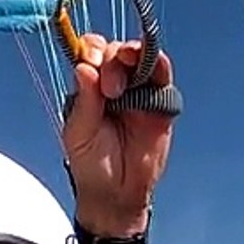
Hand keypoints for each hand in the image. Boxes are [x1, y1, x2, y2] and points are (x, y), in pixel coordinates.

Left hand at [62, 34, 175, 243]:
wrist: (117, 193)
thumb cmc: (92, 164)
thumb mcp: (79, 134)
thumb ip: (84, 101)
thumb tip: (84, 67)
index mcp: (89, 88)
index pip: (90, 53)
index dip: (91, 50)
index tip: (90, 62)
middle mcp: (114, 84)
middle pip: (115, 52)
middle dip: (113, 59)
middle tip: (110, 88)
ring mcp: (139, 91)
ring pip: (141, 57)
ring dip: (137, 53)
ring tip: (130, 65)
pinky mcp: (161, 102)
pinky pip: (163, 77)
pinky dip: (161, 65)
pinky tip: (155, 66)